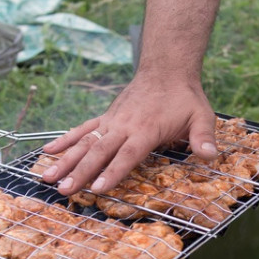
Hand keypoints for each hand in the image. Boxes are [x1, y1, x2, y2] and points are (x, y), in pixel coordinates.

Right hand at [40, 73, 217, 195]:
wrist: (167, 68)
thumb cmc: (185, 97)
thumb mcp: (201, 116)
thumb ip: (203, 137)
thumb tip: (211, 155)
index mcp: (146, 129)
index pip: (127, 154)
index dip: (113, 172)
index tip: (99, 188)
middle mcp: (124, 126)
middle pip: (99, 151)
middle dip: (80, 172)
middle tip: (64, 190)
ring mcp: (112, 121)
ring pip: (85, 142)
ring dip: (65, 161)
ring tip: (47, 177)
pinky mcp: (106, 117)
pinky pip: (82, 130)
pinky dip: (65, 141)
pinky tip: (47, 153)